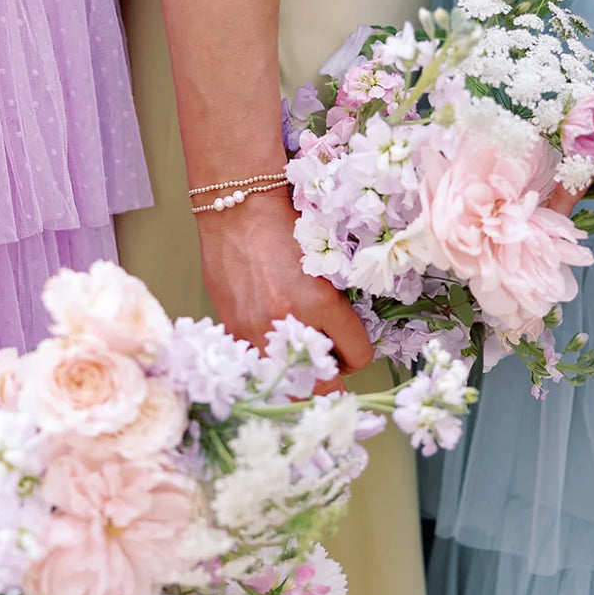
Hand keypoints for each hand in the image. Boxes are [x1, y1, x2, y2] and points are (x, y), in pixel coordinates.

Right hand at [196, 189, 373, 390]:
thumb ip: (332, 308)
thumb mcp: (323, 265)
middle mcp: (291, 322)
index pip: (358, 355)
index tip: (351, 345)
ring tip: (298, 350)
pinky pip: (260, 366)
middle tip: (327, 357)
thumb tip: (341, 343)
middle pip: (324, 385)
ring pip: (290, 385)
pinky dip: (269, 360)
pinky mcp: (234, 331)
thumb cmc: (283, 227)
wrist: (238, 209)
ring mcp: (258, 331)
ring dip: (298, 374)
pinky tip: (270, 337)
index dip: (358, 352)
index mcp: (322, 302)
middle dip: (330, 374)